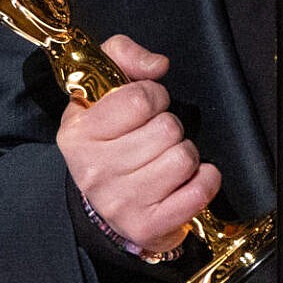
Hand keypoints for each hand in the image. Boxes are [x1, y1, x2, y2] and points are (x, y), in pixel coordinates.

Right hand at [56, 35, 221, 255]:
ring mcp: (120, 202)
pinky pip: (199, 191)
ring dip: (186, 155)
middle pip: (167, 129)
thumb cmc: (109, 140)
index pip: (140, 98)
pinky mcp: (147, 226)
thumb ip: (122, 56)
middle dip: (170, 129)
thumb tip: (157, 65)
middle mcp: (94, 170)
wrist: (102, 208)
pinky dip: (205, 181)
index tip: (146, 108)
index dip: (154, 97)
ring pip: (184, 158)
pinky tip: (186, 181)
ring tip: (165, 161)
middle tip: (155, 140)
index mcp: (78, 134)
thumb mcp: (102, 90)